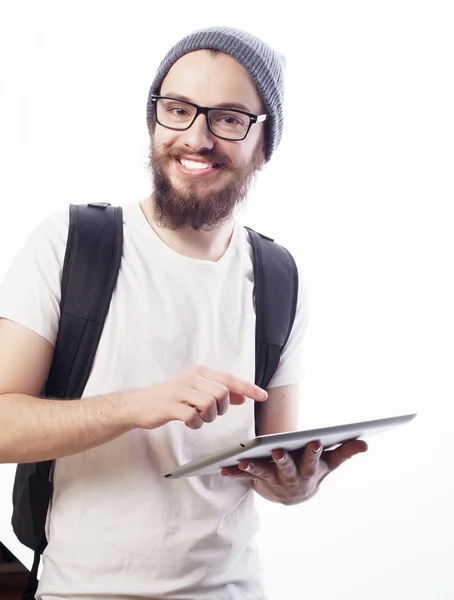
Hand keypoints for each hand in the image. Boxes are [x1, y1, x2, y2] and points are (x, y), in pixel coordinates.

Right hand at [123, 365, 267, 430]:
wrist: (140, 403)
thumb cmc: (171, 398)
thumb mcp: (195, 390)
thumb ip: (218, 392)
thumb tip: (243, 397)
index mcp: (199, 372)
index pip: (229, 379)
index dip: (247, 388)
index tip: (263, 396)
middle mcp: (191, 378)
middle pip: (222, 393)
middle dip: (222, 408)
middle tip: (210, 413)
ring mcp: (180, 391)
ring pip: (210, 404)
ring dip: (208, 417)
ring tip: (198, 417)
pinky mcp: (171, 406)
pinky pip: (194, 417)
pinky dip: (195, 424)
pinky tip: (188, 422)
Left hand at [221, 439, 367, 504]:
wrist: (293, 495)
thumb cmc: (313, 471)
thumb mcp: (329, 463)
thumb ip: (345, 451)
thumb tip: (365, 442)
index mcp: (309, 471)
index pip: (314, 460)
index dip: (314, 451)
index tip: (314, 440)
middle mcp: (291, 478)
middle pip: (287, 469)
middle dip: (283, 460)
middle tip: (277, 451)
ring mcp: (273, 481)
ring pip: (263, 474)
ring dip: (254, 467)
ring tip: (244, 460)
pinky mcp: (257, 481)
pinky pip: (244, 477)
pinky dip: (234, 472)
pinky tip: (224, 467)